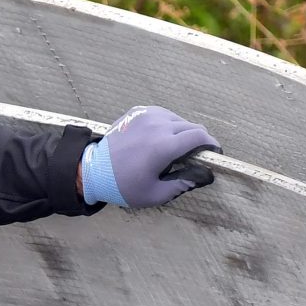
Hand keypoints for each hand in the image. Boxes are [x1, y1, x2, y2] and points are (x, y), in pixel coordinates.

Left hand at [81, 106, 219, 207]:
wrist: (92, 170)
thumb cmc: (123, 186)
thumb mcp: (156, 194)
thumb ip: (184, 183)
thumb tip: (205, 175)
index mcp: (164, 145)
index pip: (200, 136)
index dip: (212, 144)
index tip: (213, 153)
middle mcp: (158, 125)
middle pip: (191, 126)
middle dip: (198, 140)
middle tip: (193, 155)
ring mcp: (146, 115)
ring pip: (177, 119)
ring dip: (182, 131)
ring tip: (174, 148)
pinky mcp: (136, 111)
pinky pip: (161, 114)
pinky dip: (166, 124)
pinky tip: (159, 138)